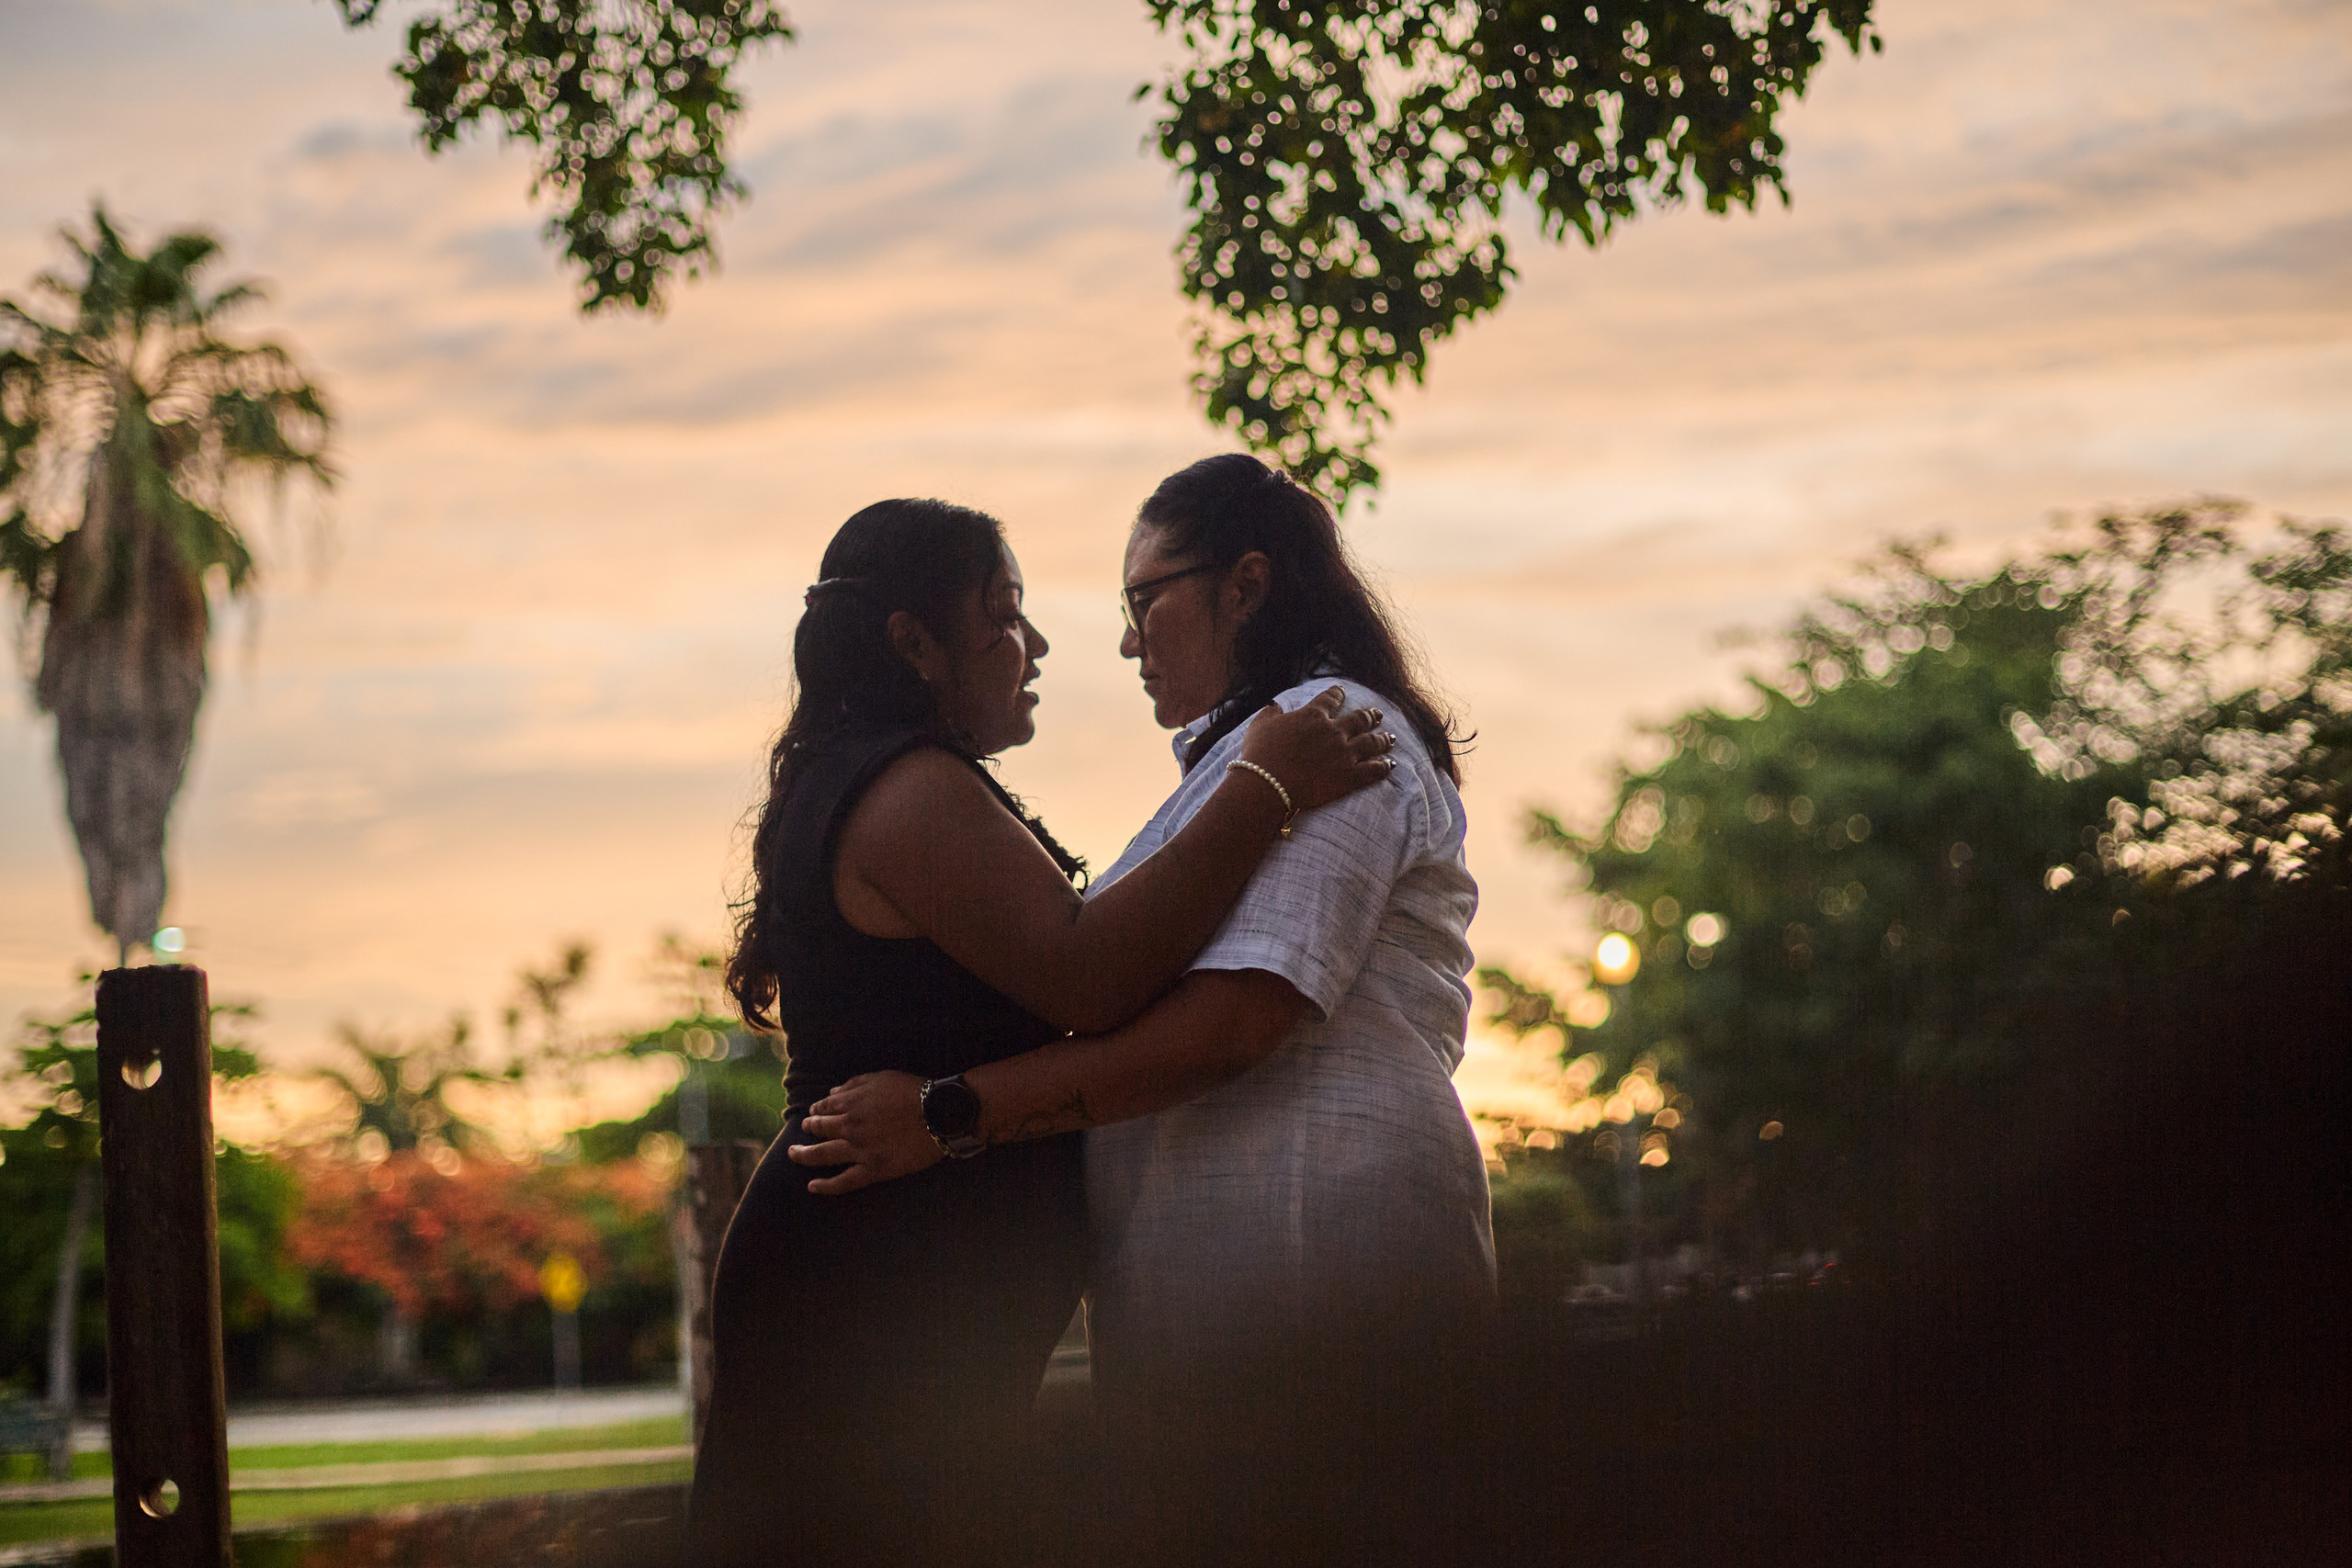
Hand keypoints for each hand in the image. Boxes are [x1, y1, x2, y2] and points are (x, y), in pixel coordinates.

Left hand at [786, 1071, 941, 1194]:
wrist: (939, 1114)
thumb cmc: (913, 1092)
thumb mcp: (882, 1078)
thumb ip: (854, 1084)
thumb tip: (831, 1093)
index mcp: (851, 1103)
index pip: (825, 1107)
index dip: (816, 1110)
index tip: (813, 1113)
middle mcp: (850, 1126)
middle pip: (819, 1129)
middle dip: (808, 1128)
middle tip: (803, 1130)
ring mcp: (859, 1150)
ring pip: (822, 1155)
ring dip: (804, 1155)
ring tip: (793, 1155)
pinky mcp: (873, 1169)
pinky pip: (844, 1181)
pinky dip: (826, 1186)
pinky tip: (812, 1186)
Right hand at [1236, 685, 1396, 815]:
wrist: (1267, 783)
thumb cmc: (1259, 754)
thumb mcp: (1259, 725)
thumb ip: (1270, 713)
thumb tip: (1275, 705)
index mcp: (1312, 716)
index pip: (1330, 699)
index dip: (1338, 694)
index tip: (1342, 692)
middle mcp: (1333, 731)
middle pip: (1359, 719)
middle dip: (1370, 716)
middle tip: (1378, 714)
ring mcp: (1344, 754)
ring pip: (1371, 742)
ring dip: (1383, 740)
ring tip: (1391, 738)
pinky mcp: (1349, 777)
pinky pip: (1373, 770)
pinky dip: (1384, 767)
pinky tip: (1391, 765)